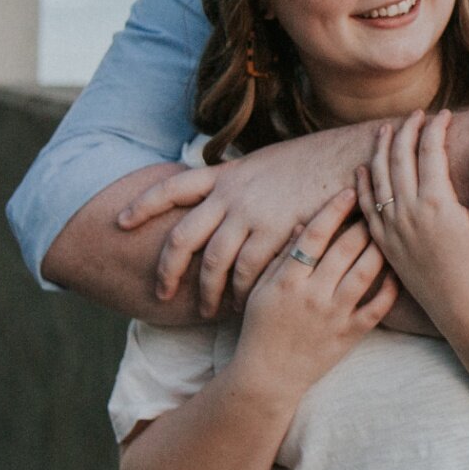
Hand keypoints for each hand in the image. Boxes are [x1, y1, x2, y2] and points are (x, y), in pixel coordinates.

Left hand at [121, 145, 335, 318]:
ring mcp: (253, 215)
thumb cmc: (311, 163)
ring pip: (214, 262)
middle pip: (183, 237)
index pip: (171, 187)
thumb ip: (236, 183)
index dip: (142, 205)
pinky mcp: (277, 235)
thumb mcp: (263, 164)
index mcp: (225, 176)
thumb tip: (217, 194)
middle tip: (160, 293)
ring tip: (204, 310)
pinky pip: (249, 272)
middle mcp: (231, 195)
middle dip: (167, 269)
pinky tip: (241, 305)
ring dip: (206, 291)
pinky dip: (241, 292)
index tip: (119, 221)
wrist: (349, 159)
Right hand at [234, 189, 397, 396]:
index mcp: (287, 281)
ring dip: (380, 248)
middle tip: (379, 200)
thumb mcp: (262, 289)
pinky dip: (390, 289)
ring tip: (392, 228)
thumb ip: (283, 257)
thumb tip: (306, 224)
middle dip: (363, 221)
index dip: (333, 210)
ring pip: (364, 274)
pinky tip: (399, 270)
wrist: (267, 377)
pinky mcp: (349, 335)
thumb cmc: (260, 328)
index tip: (349, 190)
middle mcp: (312, 295)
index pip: (314, 236)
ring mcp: (333, 316)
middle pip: (344, 249)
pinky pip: (376, 309)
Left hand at [359, 111, 468, 332]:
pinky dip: (362, 183)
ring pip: (378, 176)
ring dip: (380, 149)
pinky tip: (362, 168)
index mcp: (436, 202)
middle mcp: (408, 211)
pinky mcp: (385, 243)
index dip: (437, 127)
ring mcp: (392, 227)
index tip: (446, 114)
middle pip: (400, 156)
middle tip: (416, 114)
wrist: (462, 308)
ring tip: (384, 129)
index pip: (430, 150)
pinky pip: (366, 206)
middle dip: (407, 130)